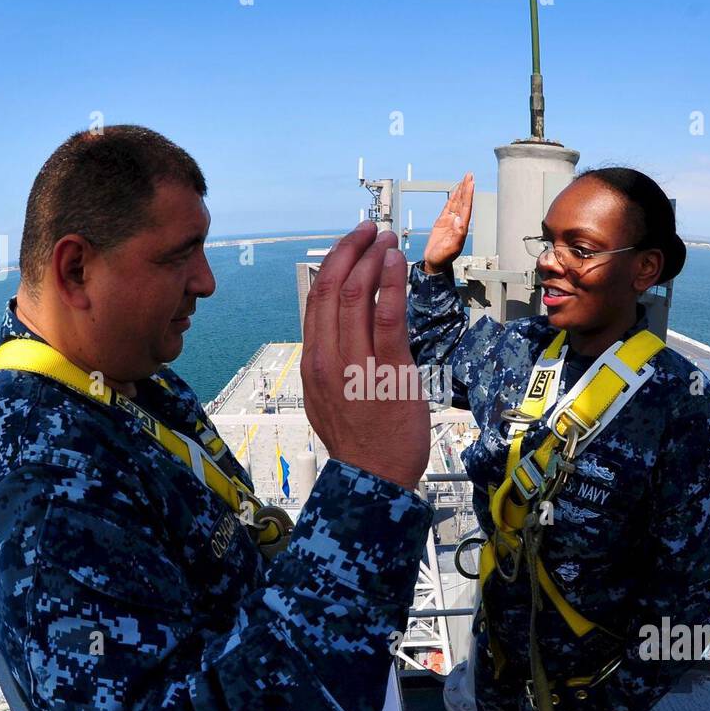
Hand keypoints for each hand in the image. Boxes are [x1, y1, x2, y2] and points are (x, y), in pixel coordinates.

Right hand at [302, 222, 430, 491]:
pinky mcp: (388, 371)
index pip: (315, 300)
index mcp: (313, 364)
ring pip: (355, 296)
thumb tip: (344, 328)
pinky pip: (387, 316)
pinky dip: (391, 282)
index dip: (332, 264)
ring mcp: (355, 365)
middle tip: (369, 231)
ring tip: (387, 240)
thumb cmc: (360, 441)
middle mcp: (327, 360)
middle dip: (350, 251)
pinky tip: (396, 262)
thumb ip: (333, 362)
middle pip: (330, 289)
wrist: (373, 480)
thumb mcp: (330, 397)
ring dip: (372, 259)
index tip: (350, 245)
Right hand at [422, 172, 472, 274]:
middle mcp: (458, 223)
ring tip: (466, 178)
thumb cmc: (443, 259)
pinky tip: (456, 191)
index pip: (466, 208)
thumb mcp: (450, 249)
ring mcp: (451, 221)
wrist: (435, 263)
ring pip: (457, 202)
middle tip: (470, 175)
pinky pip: (449, 206)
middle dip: (467, 188)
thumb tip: (460, 221)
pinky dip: (453, 197)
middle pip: (463, 201)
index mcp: (461, 228)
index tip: (471, 184)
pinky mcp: (443, 222)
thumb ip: (457, 236)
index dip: (468, 195)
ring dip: (462, 190)